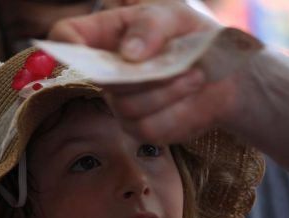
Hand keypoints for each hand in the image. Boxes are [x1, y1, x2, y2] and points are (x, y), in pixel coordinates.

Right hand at [49, 3, 239, 142]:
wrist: (224, 75)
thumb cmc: (191, 39)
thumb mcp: (174, 17)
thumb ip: (150, 25)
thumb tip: (128, 54)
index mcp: (105, 36)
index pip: (65, 38)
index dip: (64, 44)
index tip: (81, 47)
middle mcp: (107, 74)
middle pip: (100, 79)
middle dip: (141, 72)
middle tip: (177, 62)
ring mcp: (121, 105)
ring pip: (126, 106)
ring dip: (165, 89)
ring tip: (194, 74)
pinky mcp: (142, 129)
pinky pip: (147, 126)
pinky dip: (174, 107)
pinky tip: (191, 90)